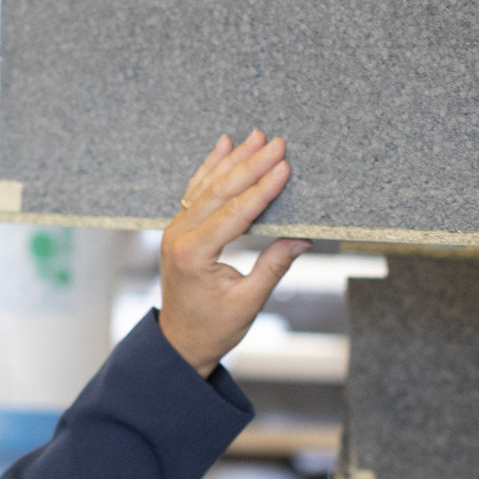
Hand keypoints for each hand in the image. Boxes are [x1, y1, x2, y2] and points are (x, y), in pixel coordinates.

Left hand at [159, 131, 313, 377]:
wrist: (180, 342)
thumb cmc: (213, 328)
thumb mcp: (249, 302)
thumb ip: (274, 266)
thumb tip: (303, 238)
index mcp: (194, 254)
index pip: (235, 213)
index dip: (262, 188)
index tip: (284, 167)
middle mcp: (179, 236)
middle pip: (220, 192)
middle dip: (250, 165)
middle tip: (277, 142)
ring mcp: (175, 230)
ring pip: (206, 186)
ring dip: (232, 160)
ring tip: (255, 136)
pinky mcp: (179, 229)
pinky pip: (195, 192)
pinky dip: (210, 168)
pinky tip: (223, 146)